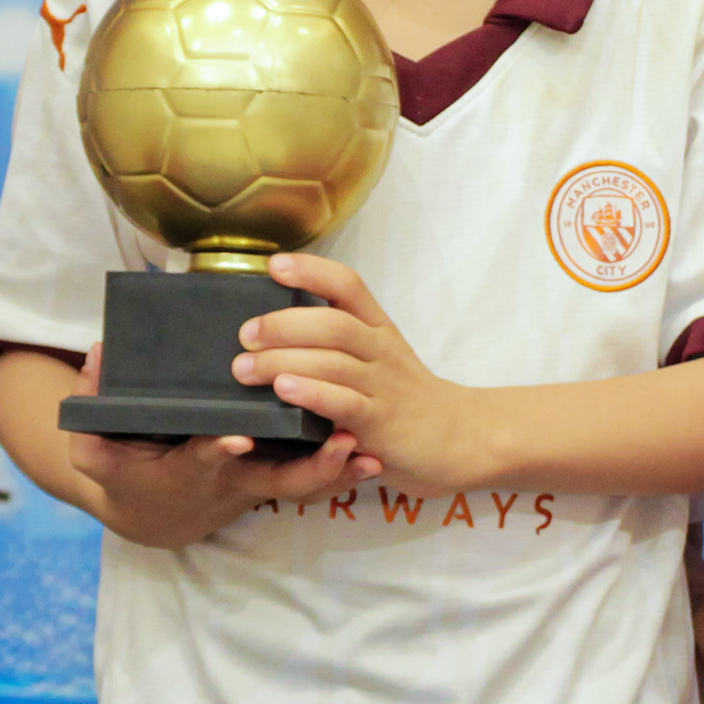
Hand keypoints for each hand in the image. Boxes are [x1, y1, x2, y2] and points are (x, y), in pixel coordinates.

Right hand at [59, 345, 365, 547]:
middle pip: (276, 480)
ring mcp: (258, 482)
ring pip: (305, 484)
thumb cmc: (124, 475)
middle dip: (311, 467)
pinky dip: (343, 474)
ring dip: (339, 473)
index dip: (218, 449)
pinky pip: (314, 482)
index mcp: (187, 469)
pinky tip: (375, 457)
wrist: (150, 516)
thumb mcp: (95, 450)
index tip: (236, 436)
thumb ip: (90, 407)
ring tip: (373, 453)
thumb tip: (98, 352)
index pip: (204, 458)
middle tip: (344, 444)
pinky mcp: (274, 478)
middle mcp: (231, 479)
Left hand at [228, 253, 495, 488]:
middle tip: (245, 334)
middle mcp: (380, 350)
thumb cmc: (404, 395)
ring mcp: (382, 386)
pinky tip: (284, 390)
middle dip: (283, 324)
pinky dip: (312, 393)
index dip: (311, 270)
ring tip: (245, 367)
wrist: (458, 438)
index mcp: (377, 328)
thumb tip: (273, 324)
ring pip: (332, 362)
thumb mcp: (379, 355)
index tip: (273, 265)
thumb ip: (338, 339)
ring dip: (283, 360)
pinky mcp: (381, 423)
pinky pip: (345, 403)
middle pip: (333, 323)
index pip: (348, 284)